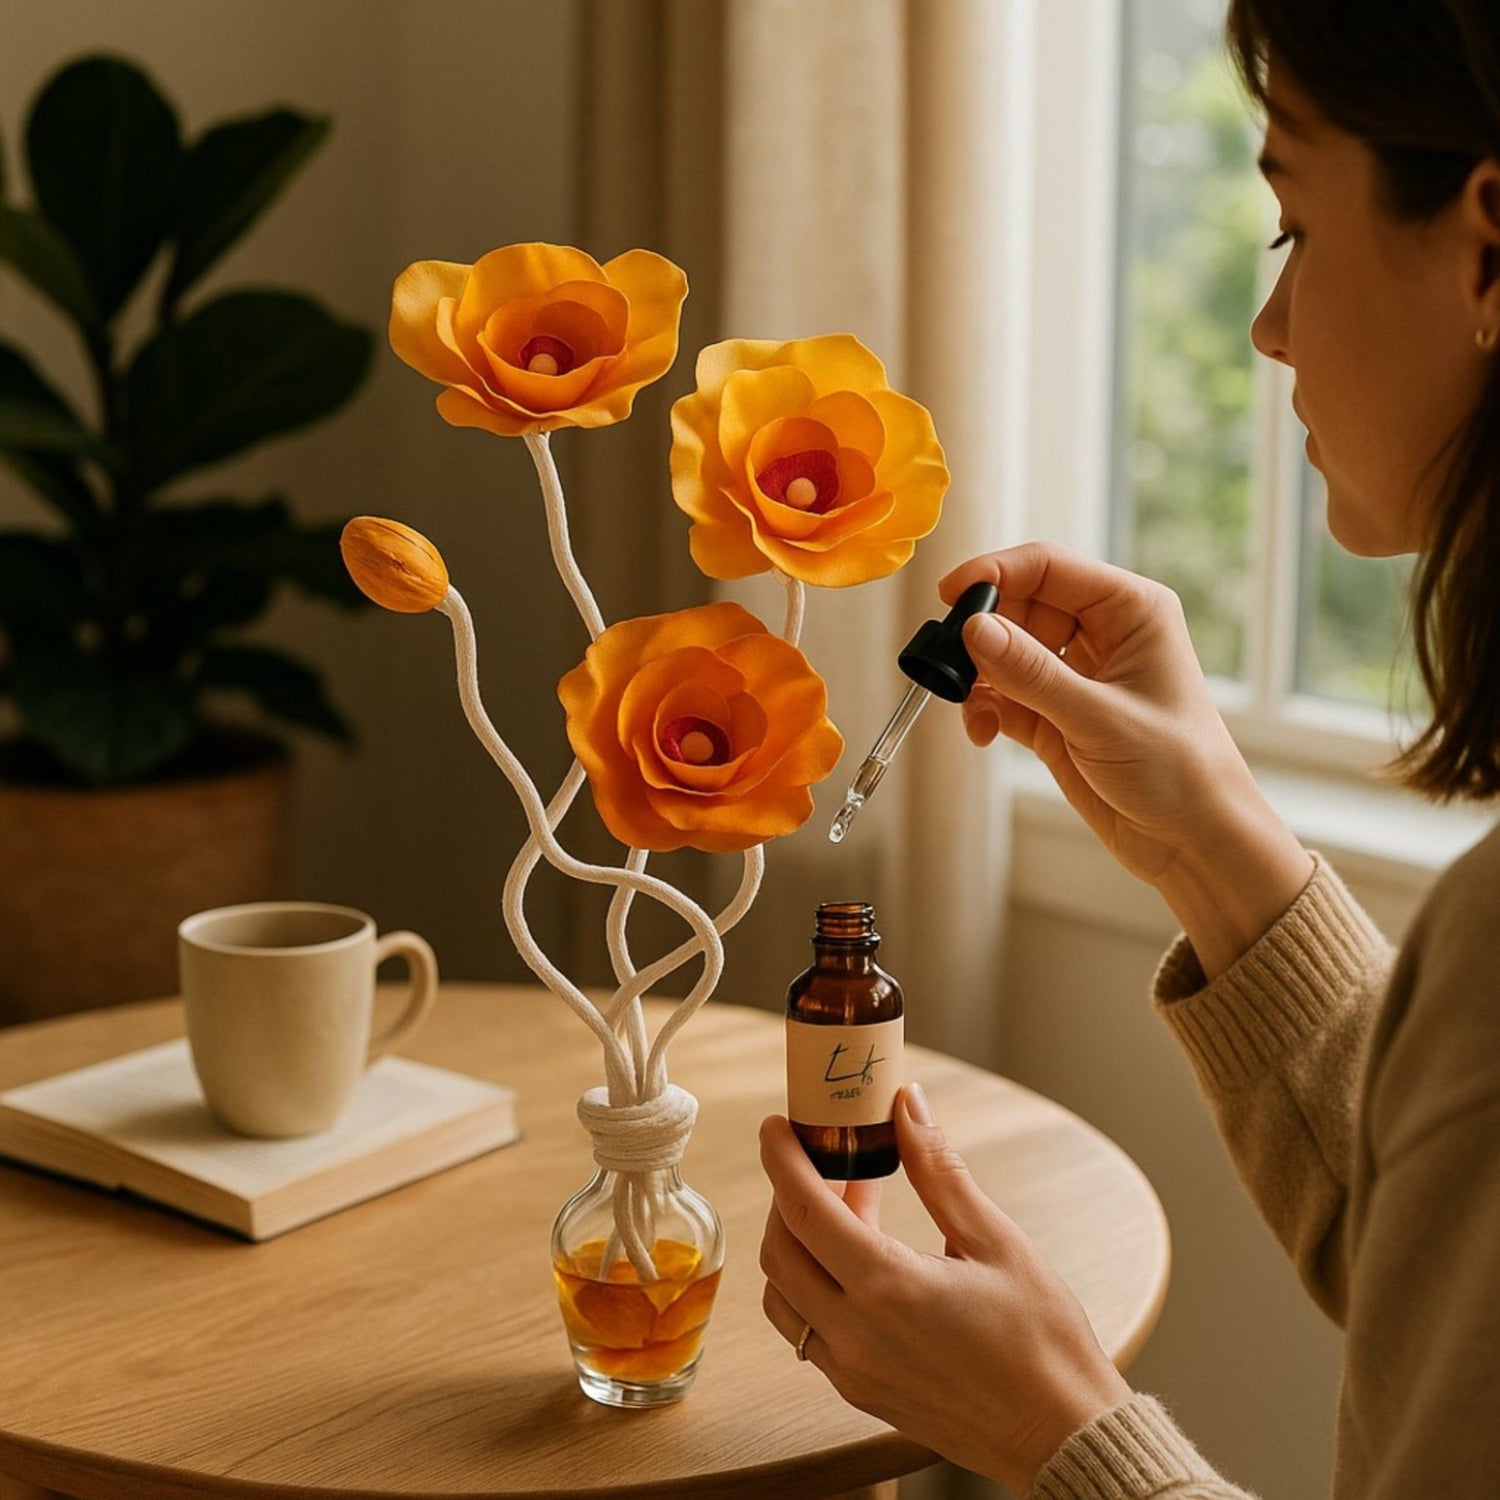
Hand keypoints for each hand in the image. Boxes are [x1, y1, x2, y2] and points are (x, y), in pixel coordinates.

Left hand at [760, 1085, 1131, 1494]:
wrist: (1062, 1438)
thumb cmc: (1043, 1341)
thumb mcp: (997, 1241)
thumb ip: (940, 1171)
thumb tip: (908, 1105)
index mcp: (888, 1289)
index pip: (805, 1210)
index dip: (783, 1160)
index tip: (776, 1125)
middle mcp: (855, 1335)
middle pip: (779, 1251)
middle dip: (788, 1197)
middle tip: (823, 1161)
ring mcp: (852, 1371)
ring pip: (783, 1296)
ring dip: (796, 1244)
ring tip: (847, 1208)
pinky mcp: (860, 1393)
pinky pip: (806, 1332)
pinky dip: (811, 1286)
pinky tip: (858, 1261)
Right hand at [941, 541, 1312, 975]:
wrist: (1193, 841)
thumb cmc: (1178, 771)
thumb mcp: (1100, 718)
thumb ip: (1032, 673)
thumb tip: (974, 629)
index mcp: (1130, 610)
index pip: (1048, 567)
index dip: (995, 574)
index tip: (950, 597)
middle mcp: (1102, 632)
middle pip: (1018, 605)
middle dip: (982, 634)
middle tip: (953, 666)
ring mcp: (1075, 673)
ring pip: (1004, 651)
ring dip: (980, 678)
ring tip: (975, 712)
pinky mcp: (1055, 713)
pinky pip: (1003, 693)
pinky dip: (985, 708)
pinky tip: (984, 732)